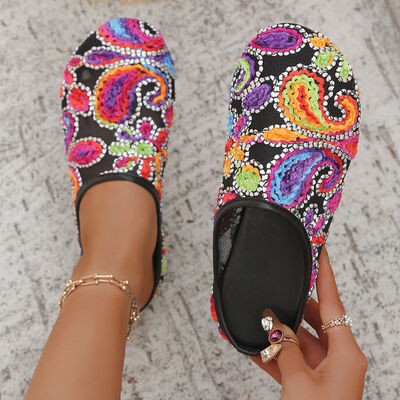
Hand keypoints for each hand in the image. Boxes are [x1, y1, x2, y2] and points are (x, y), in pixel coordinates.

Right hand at [250, 247, 367, 399]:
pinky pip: (291, 361)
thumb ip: (284, 350)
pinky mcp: (311, 383)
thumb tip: (273, 325)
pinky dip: (274, 355)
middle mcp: (338, 358)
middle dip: (292, 307)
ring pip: (299, 341)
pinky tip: (254, 347)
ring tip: (258, 321)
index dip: (325, 274)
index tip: (320, 250)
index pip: (333, 302)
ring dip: (278, 334)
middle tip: (275, 292)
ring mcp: (325, 371)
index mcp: (345, 353)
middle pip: (314, 320)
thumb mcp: (299, 382)